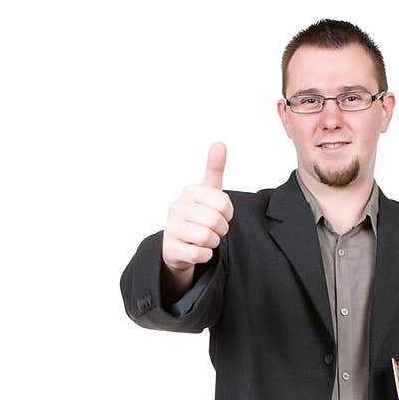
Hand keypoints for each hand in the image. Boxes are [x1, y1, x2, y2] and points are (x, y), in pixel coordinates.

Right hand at [162, 141, 234, 272]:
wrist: (177, 245)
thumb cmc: (196, 217)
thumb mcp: (207, 192)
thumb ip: (214, 169)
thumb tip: (220, 143)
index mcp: (190, 191)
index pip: (223, 203)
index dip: (228, 214)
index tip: (221, 215)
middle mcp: (177, 207)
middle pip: (215, 221)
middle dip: (221, 230)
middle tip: (215, 230)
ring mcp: (171, 228)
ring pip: (207, 238)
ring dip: (213, 243)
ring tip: (206, 240)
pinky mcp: (170, 248)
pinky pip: (198, 254)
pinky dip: (205, 255)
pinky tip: (198, 251)